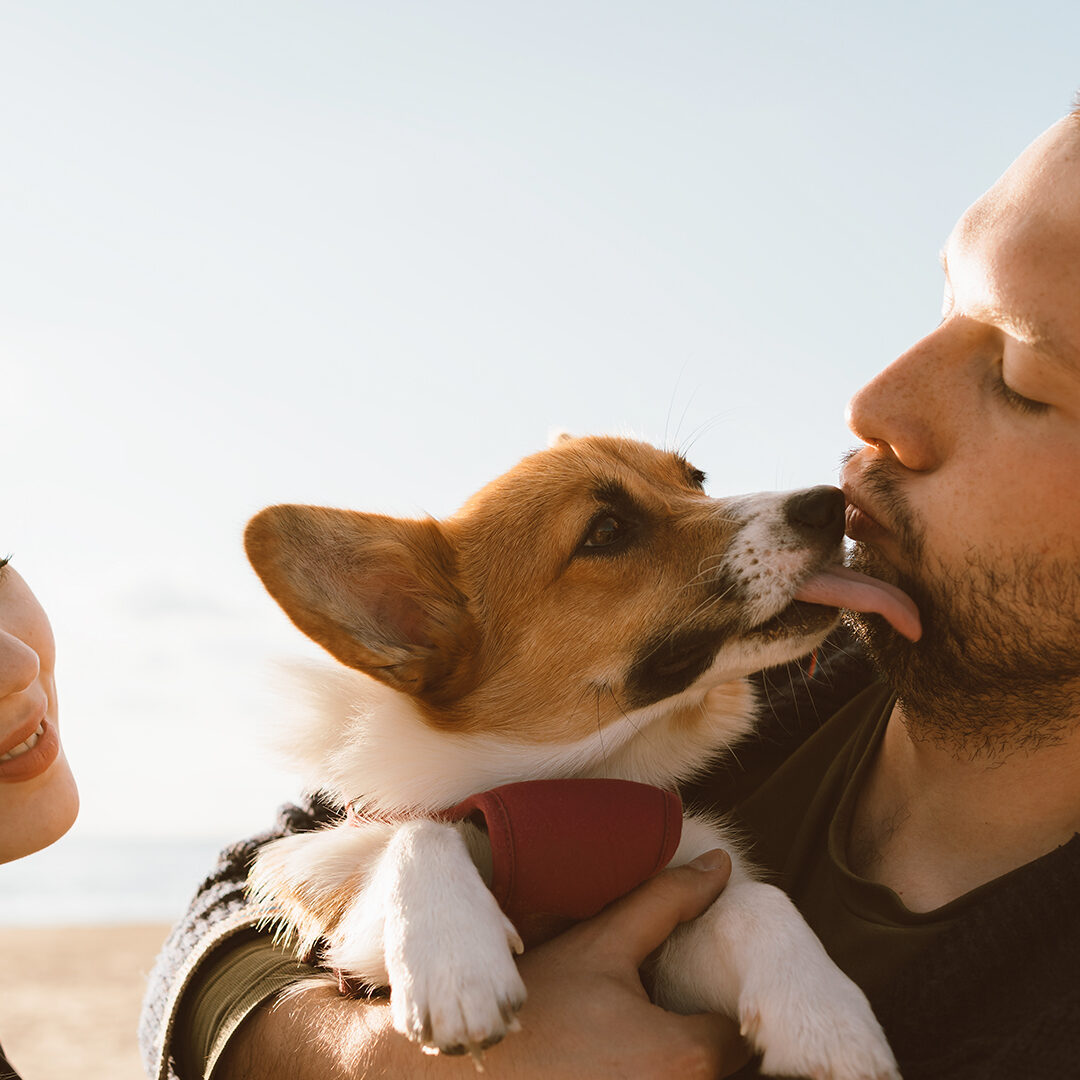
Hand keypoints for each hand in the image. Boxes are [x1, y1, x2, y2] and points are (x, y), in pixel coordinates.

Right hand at [215, 849, 748, 1078]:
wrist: (459, 1069)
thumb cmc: (536, 1002)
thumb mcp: (603, 943)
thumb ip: (668, 901)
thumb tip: (724, 863)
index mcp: (689, 1055)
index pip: (746, 1037)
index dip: (718, 1013)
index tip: (679, 998)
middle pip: (732, 1074)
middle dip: (711, 1048)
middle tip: (653, 1021)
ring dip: (687, 1066)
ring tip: (629, 1042)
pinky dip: (652, 1079)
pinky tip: (613, 1065)